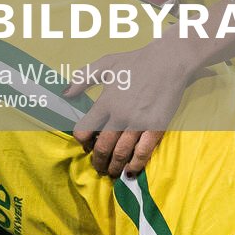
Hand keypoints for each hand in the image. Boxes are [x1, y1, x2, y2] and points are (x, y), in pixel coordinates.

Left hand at [63, 38, 203, 178]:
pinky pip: (144, 151)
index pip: (85, 129)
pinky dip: (136, 164)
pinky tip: (131, 171)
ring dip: (114, 167)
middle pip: (102, 146)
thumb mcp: (105, 64)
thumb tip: (65, 93)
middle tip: (97, 167)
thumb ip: (83, 78)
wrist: (169, 61)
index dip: (81, 140)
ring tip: (111, 173)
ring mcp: (139, 123)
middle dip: (97, 161)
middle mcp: (120, 115)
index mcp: (105, 102)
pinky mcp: (156, 127)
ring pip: (121, 153)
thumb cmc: (136, 62)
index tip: (84, 144)